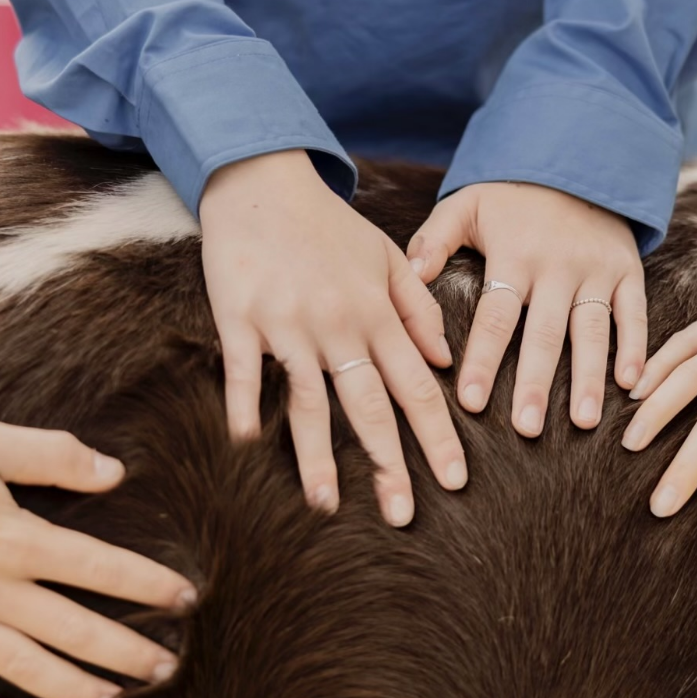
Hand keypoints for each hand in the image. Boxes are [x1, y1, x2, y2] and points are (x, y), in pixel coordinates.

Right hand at [0, 422, 196, 697]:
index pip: (98, 566)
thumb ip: (50, 456)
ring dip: (70, 690)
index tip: (187, 598)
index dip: (147, 583)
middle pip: (72, 629)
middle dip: (124, 651)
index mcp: (14, 539)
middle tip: (166, 671)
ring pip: (23, 667)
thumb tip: (114, 472)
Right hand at [199, 150, 465, 525]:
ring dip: (317, 456)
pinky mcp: (240, 318)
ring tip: (327, 505)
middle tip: (403, 516)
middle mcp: (338, 324)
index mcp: (376, 312)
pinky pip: (244, 371)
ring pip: (308, 400)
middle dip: (389, 464)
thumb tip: (444, 361)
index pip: (416, 386)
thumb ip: (418, 306)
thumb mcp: (385, 255)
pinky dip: (244, 405)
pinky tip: (246, 445)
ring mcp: (287, 324)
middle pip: (369, 405)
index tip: (456, 480)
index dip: (437, 436)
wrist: (263, 181)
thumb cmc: (327, 223)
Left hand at [407, 182, 646, 434]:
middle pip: (545, 334)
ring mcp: (597, 270)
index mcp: (515, 256)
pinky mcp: (628, 271)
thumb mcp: (467, 204)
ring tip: (582, 422)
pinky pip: (634, 313)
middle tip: (527, 430)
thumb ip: (434, 239)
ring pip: (592, 331)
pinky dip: (635, 347)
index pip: (496, 317)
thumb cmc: (510, 196)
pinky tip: (631, 384)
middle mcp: (558, 267)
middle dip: (536, 383)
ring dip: (587, 378)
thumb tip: (410, 277)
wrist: (576, 161)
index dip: (484, 360)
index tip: (472, 401)